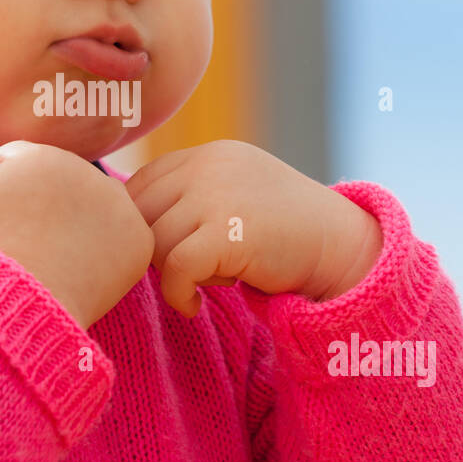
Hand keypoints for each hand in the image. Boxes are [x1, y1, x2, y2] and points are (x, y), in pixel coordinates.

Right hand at [0, 136, 154, 330]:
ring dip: (73, 226)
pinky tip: (78, 271)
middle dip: (40, 207)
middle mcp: (90, 173)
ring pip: (91, 210)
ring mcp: (120, 207)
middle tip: (22, 244)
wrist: (17, 301)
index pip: (20, 163)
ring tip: (48, 258)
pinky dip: (103, 254)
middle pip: (59, 185)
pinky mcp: (139, 242)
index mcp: (45, 155)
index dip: (0, 194)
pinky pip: (119, 240)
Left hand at [124, 140, 382, 318]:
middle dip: (153, 252)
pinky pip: (174, 269)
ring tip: (207, 282)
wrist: (341, 249)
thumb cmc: (282, 236)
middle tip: (187, 274)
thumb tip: (121, 225)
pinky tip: (196, 306)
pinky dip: (178, 295)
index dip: (141, 227)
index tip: (166, 256)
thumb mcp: (232, 199)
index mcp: (206, 155)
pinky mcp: (228, 231)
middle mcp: (208, 166)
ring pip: (153, 244)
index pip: (140, 185)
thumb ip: (187, 199)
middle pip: (138, 215)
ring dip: (172, 274)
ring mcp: (217, 194)